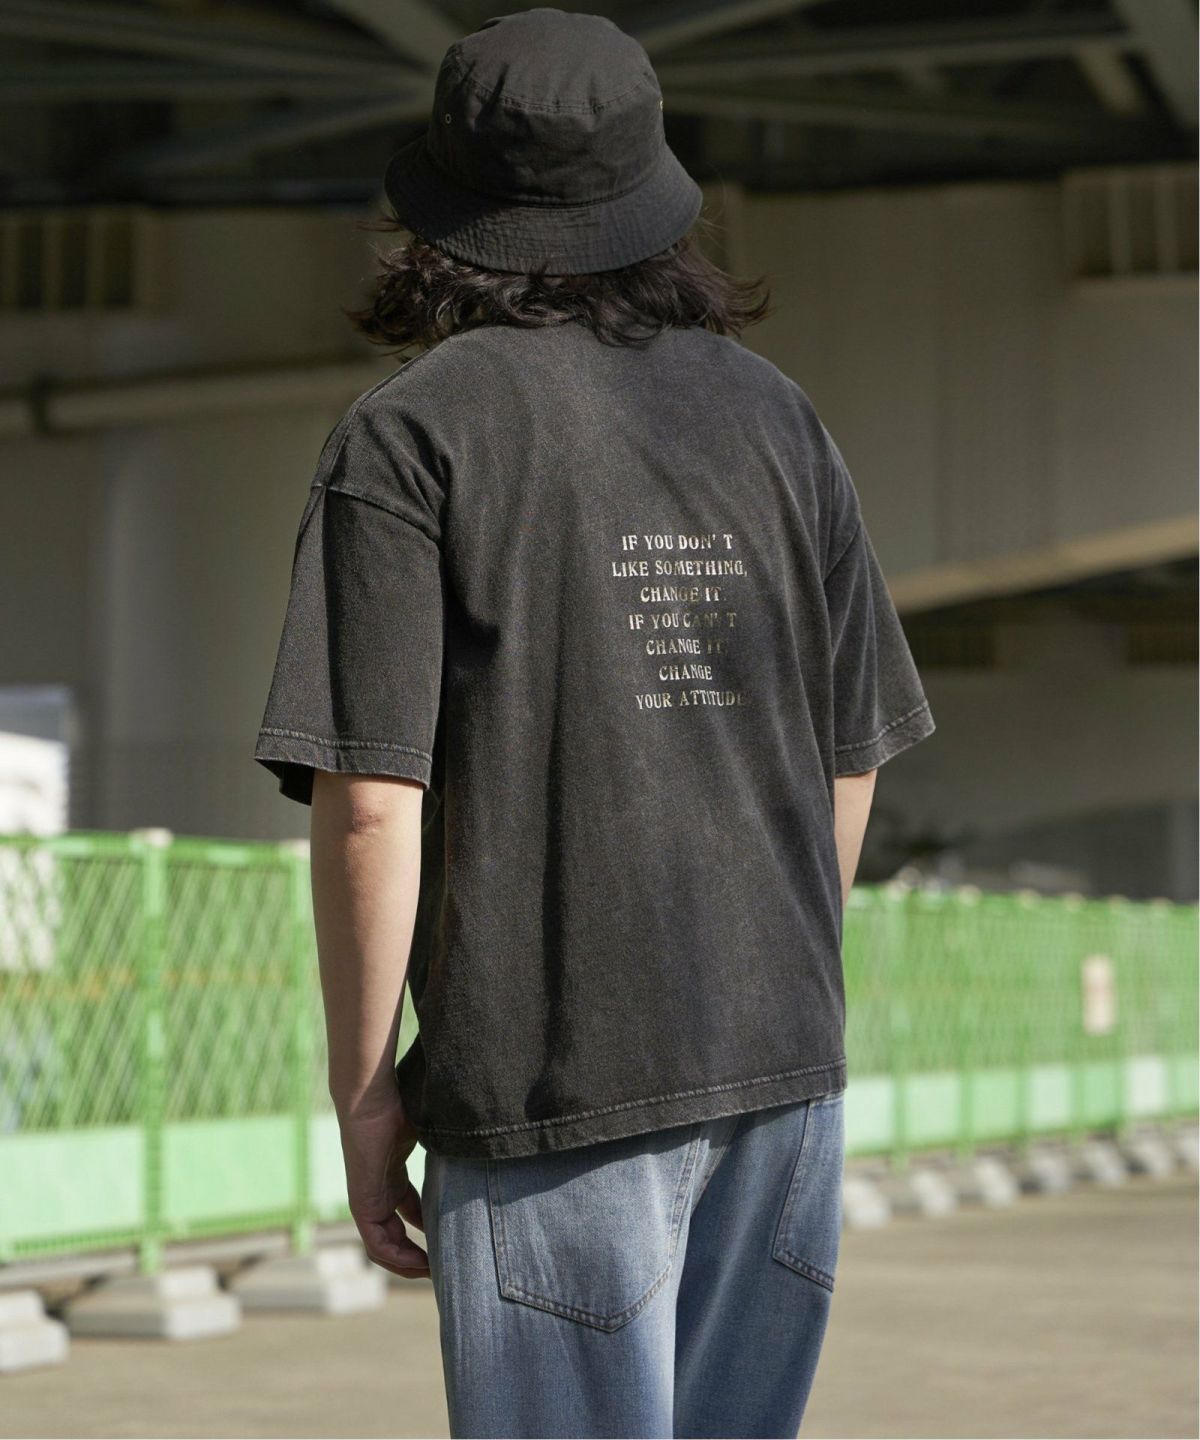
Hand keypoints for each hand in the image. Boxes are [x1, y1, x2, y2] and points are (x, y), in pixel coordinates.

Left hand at [337, 1089, 430, 1278]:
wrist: (373, 1098)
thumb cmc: (400, 1106)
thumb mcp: (429, 1134)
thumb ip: (446, 1148)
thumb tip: (481, 1145)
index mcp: (391, 1176)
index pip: (406, 1213)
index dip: (427, 1228)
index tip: (448, 1239)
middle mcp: (378, 1192)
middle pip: (394, 1236)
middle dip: (416, 1254)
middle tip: (442, 1266)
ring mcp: (367, 1200)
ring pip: (383, 1247)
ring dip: (407, 1264)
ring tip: (433, 1272)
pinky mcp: (362, 1204)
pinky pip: (376, 1244)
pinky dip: (396, 1258)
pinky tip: (419, 1262)